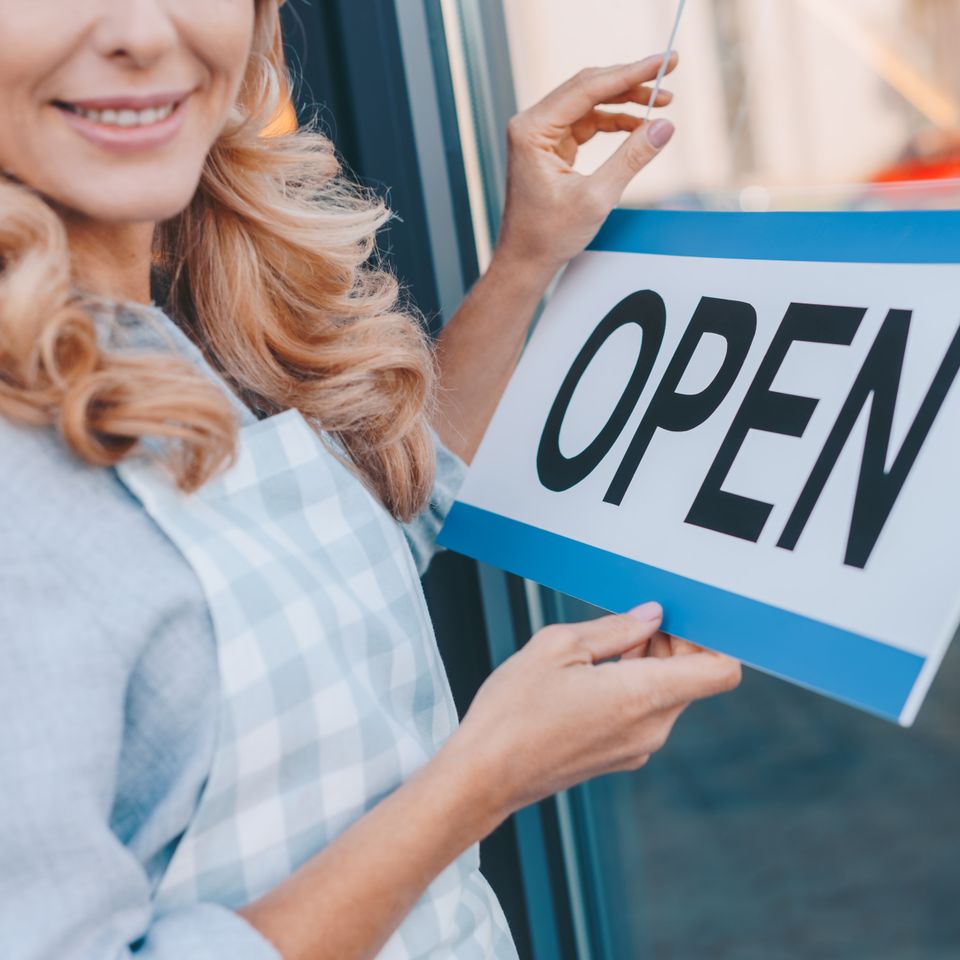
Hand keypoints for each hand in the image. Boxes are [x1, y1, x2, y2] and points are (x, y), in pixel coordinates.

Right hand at [446, 602, 740, 821]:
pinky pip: (647, 714)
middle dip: (671, 643)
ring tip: (604, 648)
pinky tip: (594, 676)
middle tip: (632, 624)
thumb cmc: (513, 711)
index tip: (682, 618)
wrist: (484, 775)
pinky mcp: (622, 756)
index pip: (721, 670)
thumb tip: (652, 616)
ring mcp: (638, 747)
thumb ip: (616, 628)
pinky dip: (634, 687)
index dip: (711, 638)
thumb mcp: (559, 646)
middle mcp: (651, 728)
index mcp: (643, 696)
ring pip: (669, 694)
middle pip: (693, 677)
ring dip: (650, 663)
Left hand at [495, 53, 678, 279]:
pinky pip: (586, 122)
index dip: (630, 73)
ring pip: (589, 102)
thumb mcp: (596, 198)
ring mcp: (540, 134)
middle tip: (667, 71)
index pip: (588, 88)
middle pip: (588, 87)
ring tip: (660, 101)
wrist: (525, 260)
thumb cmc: (548, 235)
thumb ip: (631, 158)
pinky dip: (613, 121)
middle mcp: (532, 125)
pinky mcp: (550, 147)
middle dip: (630, 80)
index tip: (663, 63)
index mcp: (532, 130)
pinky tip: (638, 124)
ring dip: (624, 100)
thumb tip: (664, 126)